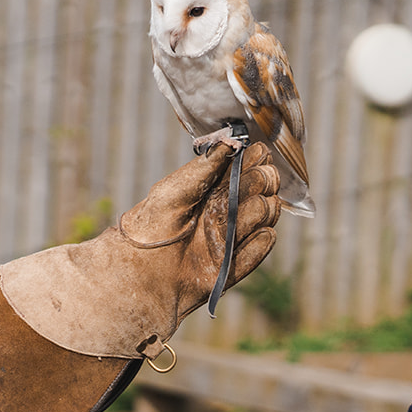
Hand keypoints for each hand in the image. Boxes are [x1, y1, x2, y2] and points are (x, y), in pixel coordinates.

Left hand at [117, 140, 281, 319]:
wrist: (142, 269)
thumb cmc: (152, 224)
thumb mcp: (174, 189)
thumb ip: (204, 168)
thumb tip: (229, 142)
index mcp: (217, 186)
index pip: (252, 164)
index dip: (258, 159)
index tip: (254, 156)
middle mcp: (231, 207)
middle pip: (267, 185)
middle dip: (261, 181)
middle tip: (241, 187)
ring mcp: (236, 234)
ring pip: (269, 211)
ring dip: (255, 211)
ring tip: (229, 218)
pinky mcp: (237, 261)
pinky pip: (263, 244)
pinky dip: (257, 241)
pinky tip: (238, 240)